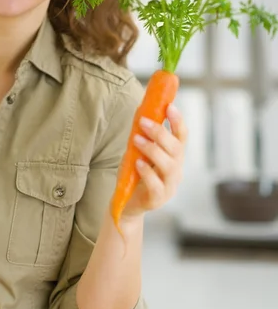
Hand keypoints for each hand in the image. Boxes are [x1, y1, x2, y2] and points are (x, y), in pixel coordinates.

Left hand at [121, 103, 186, 221]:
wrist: (126, 202)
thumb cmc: (134, 173)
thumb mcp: (138, 151)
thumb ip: (143, 135)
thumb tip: (142, 109)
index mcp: (174, 156)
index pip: (182, 136)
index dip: (178, 121)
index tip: (170, 106)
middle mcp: (176, 170)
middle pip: (176, 149)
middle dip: (161, 133)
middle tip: (143, 121)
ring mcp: (169, 186)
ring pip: (169, 166)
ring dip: (153, 149)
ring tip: (137, 139)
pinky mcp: (158, 199)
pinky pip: (156, 185)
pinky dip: (148, 172)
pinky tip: (138, 163)